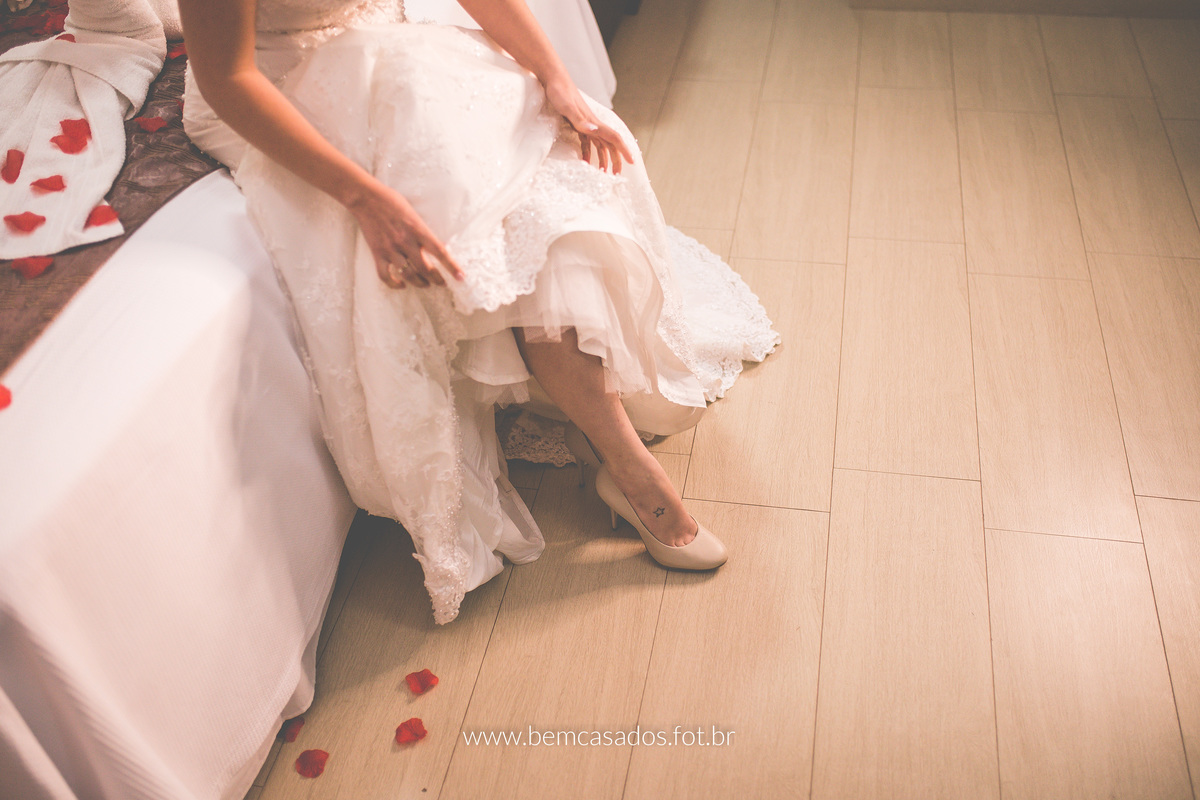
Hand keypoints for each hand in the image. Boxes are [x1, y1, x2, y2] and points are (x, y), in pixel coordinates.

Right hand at [345, 180, 465, 289]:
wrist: (366, 198)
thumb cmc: (391, 201)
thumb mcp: (414, 213)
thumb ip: (423, 231)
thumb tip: (437, 246)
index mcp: (417, 230)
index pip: (440, 252)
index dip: (452, 267)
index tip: (461, 277)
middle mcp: (405, 242)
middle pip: (426, 269)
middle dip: (437, 280)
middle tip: (442, 283)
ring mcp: (390, 249)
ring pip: (408, 275)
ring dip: (419, 283)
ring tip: (425, 284)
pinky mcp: (377, 253)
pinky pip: (386, 276)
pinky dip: (394, 284)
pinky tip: (402, 284)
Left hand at [543, 77, 633, 174]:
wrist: (552, 78)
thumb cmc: (559, 91)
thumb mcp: (568, 107)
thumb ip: (581, 120)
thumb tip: (595, 131)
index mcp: (593, 122)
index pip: (614, 138)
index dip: (624, 150)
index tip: (632, 162)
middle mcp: (593, 124)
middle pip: (610, 145)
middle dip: (615, 160)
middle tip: (616, 176)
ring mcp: (586, 124)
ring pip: (600, 145)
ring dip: (604, 159)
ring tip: (603, 173)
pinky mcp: (577, 124)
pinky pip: (587, 143)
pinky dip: (588, 153)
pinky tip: (585, 162)